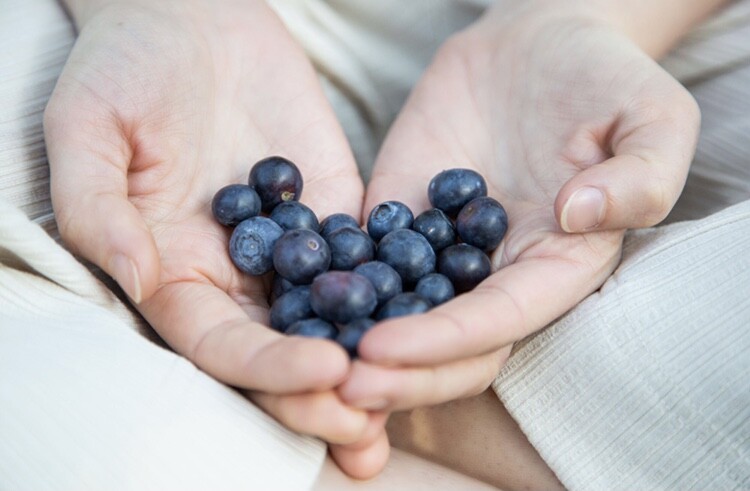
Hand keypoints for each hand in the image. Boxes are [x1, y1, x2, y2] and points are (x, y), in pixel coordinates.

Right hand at [44, 0, 386, 475]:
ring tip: (418, 392)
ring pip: (336, 320)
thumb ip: (97, 209)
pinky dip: (405, 290)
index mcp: (176, 276)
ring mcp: (293, 250)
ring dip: (375, 361)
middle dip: (327, 393)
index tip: (325, 371)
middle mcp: (238, 278)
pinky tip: (444, 314)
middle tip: (374, 422)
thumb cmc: (123, 70)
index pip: (221, 345)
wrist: (189, 20)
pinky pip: (374, 257)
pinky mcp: (337, 213)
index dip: (268, 367)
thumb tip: (135, 276)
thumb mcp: (88, 130)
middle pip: (284, 352)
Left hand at [339, 5, 699, 409]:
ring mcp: (441, 248)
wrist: (538, 42)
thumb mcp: (653, 116)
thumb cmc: (606, 78)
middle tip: (335, 377)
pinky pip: (361, 255)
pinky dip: (328, 280)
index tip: (384, 348)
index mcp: (558, 266)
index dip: (446, 342)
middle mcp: (496, 272)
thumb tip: (580, 215)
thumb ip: (640, 174)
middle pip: (446, 342)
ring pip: (397, 312)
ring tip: (299, 355)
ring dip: (353, 340)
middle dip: (395, 367)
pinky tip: (287, 294)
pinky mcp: (398, 215)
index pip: (502, 322)